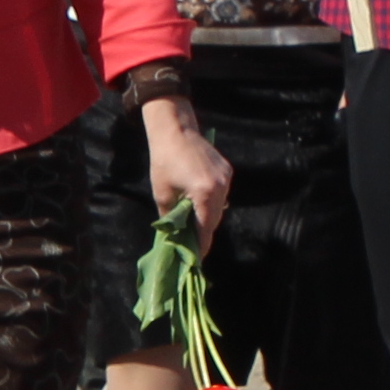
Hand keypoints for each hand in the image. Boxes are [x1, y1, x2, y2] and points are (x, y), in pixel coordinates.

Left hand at [142, 98, 232, 249]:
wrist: (174, 130)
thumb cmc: (164, 161)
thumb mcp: (162, 193)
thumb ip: (171, 217)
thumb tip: (173, 236)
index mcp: (205, 193)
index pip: (206, 228)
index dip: (201, 245)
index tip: (196, 260)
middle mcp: (221, 186)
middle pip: (215, 220)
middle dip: (204, 234)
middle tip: (193, 248)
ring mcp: (227, 178)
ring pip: (219, 208)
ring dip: (208, 219)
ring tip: (194, 229)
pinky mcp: (227, 171)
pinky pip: (221, 195)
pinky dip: (211, 204)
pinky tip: (199, 209)